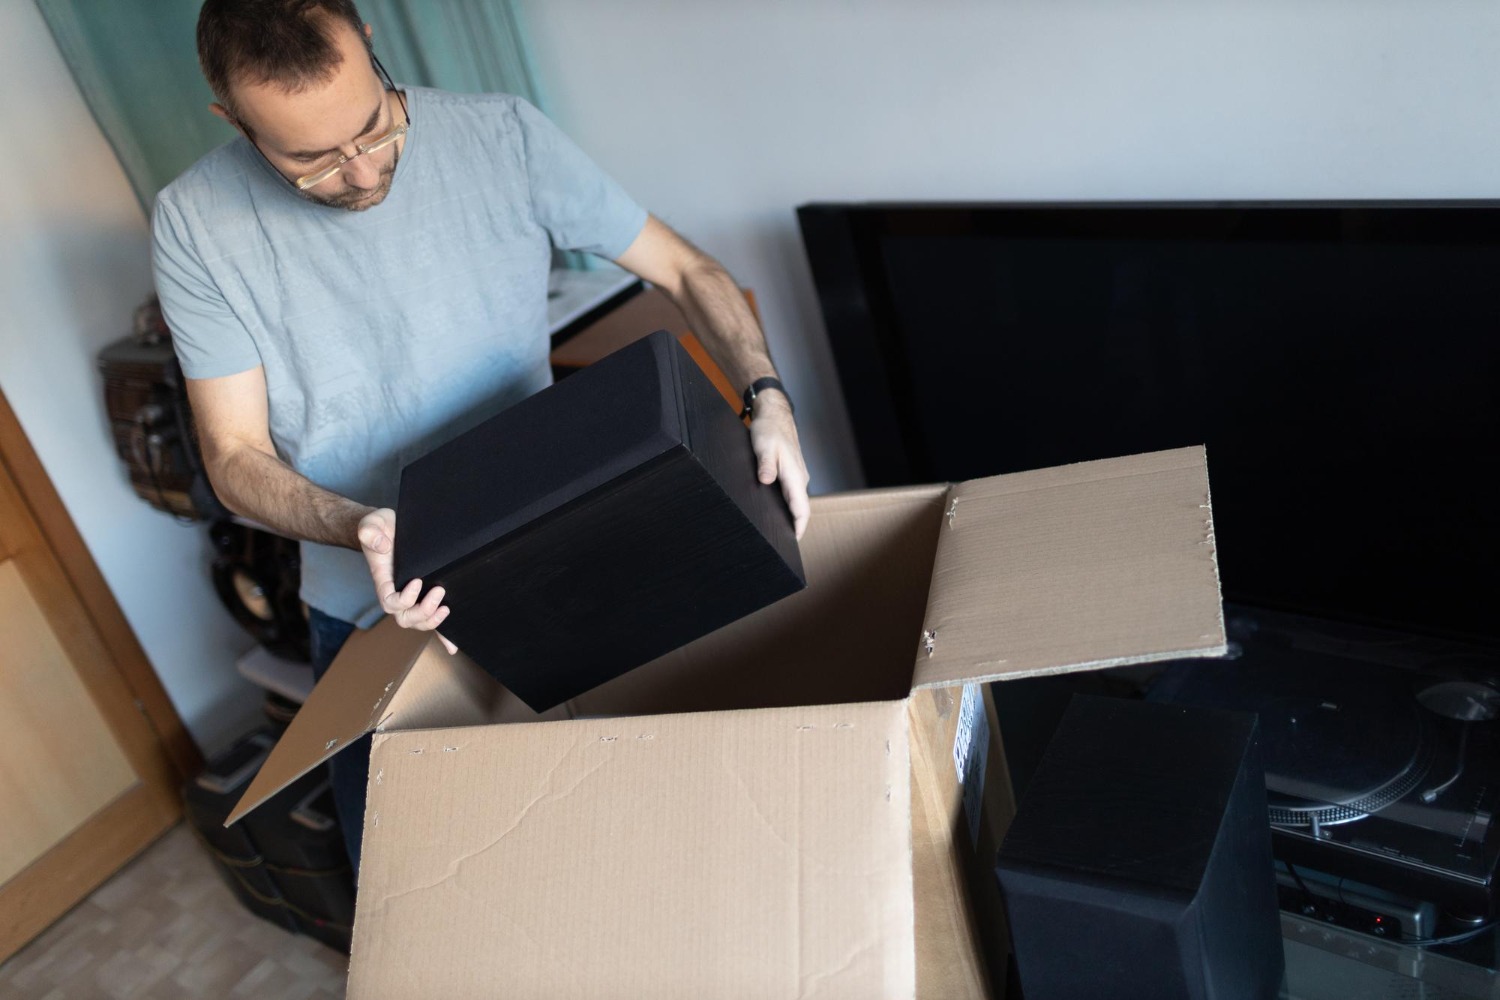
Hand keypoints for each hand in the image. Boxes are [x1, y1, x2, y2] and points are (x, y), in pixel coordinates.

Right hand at [356, 507, 457, 653]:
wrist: (387, 528)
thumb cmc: (379, 527)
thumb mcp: (371, 524)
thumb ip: (370, 532)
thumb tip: (381, 545)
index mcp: (383, 579)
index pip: (389, 601)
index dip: (403, 599)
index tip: (417, 581)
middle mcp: (396, 591)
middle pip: (404, 617)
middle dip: (422, 612)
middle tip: (438, 592)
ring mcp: (409, 594)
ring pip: (417, 622)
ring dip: (432, 621)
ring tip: (446, 607)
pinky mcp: (423, 593)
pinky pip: (429, 618)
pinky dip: (441, 635)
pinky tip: (451, 645)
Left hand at [747, 394, 810, 538]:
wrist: (775, 415)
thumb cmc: (770, 430)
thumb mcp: (764, 446)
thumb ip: (766, 465)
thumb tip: (765, 481)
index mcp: (795, 476)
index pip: (802, 508)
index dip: (799, 526)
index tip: (794, 541)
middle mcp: (799, 478)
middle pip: (800, 508)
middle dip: (795, 526)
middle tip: (782, 544)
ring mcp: (796, 476)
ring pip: (795, 501)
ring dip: (791, 517)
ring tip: (778, 532)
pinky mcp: (790, 473)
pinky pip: (791, 494)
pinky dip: (786, 506)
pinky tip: (774, 511)